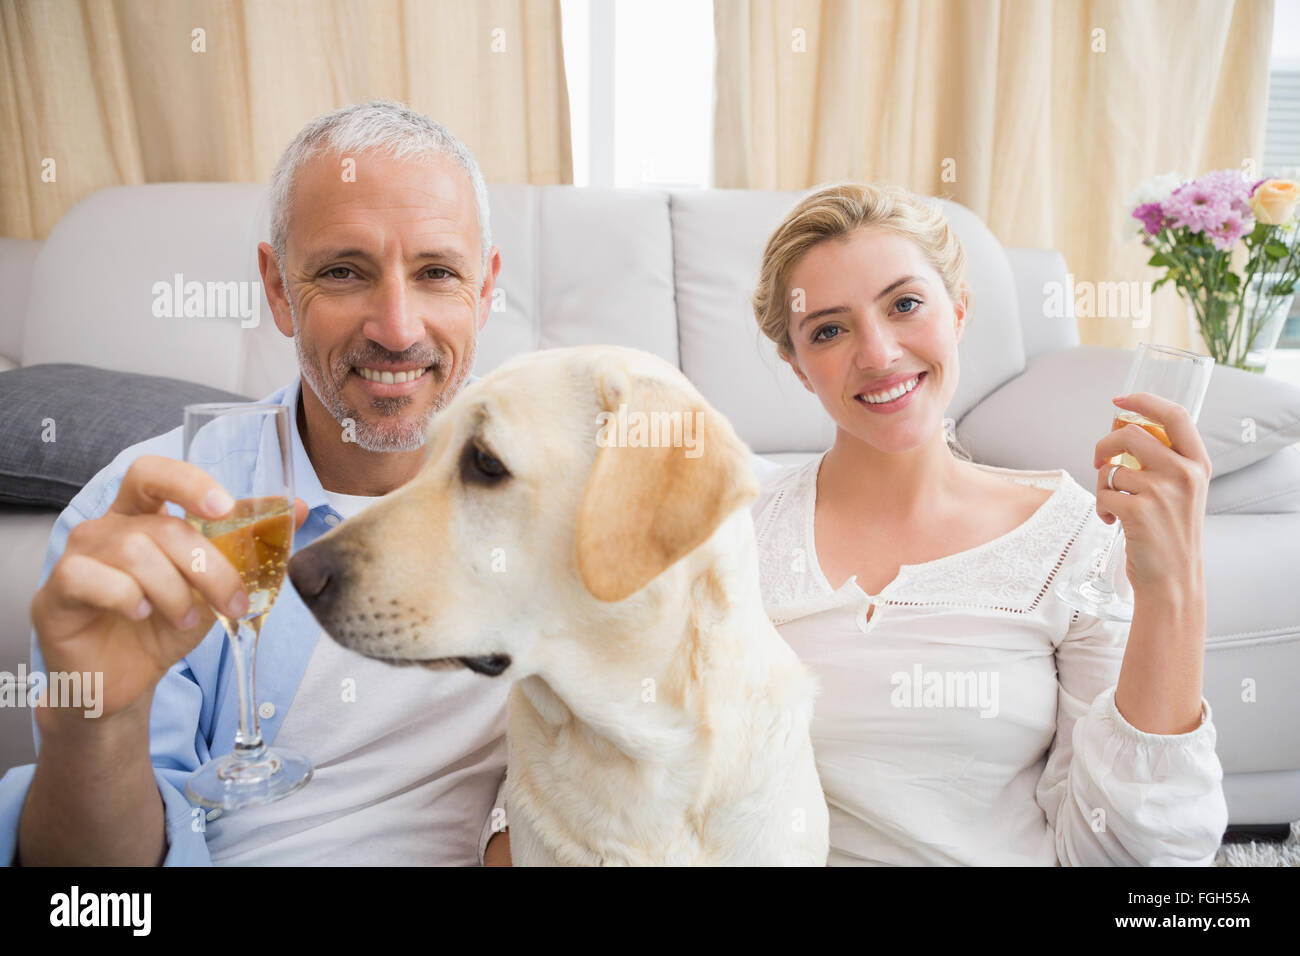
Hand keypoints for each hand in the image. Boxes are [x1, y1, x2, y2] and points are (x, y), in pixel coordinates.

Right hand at [29, 455, 309, 728]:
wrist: (127, 679)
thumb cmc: (166, 622)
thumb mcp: (214, 581)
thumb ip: (249, 542)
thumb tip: (298, 507)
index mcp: (141, 514)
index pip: (154, 472)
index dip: (189, 482)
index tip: (224, 509)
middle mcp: (106, 527)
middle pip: (162, 525)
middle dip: (208, 566)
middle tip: (231, 601)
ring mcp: (78, 556)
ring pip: (136, 554)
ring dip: (176, 593)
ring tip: (185, 618)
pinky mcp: (57, 593)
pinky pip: (96, 580)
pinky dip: (130, 600)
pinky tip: (142, 616)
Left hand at [1092, 393, 1211, 597]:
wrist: (1173, 578)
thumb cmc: (1171, 533)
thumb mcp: (1183, 491)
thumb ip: (1165, 461)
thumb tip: (1125, 431)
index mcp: (1198, 463)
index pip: (1175, 415)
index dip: (1145, 401)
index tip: (1120, 400)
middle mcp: (1184, 473)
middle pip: (1131, 434)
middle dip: (1105, 445)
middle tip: (1098, 461)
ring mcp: (1161, 491)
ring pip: (1111, 469)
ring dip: (1102, 486)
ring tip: (1114, 506)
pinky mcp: (1138, 511)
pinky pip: (1102, 494)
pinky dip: (1100, 508)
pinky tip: (1111, 522)